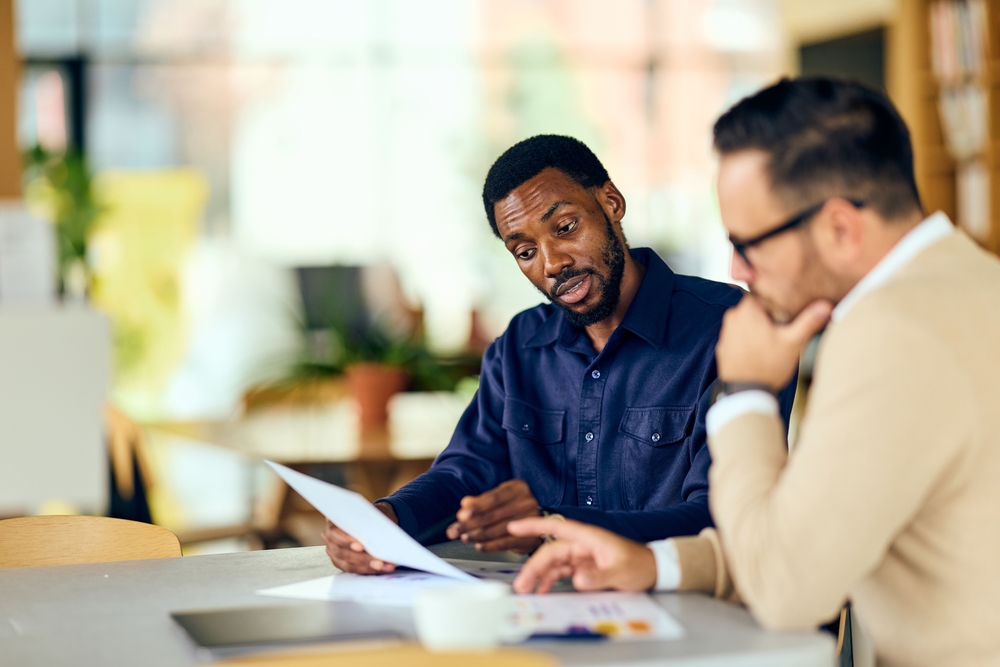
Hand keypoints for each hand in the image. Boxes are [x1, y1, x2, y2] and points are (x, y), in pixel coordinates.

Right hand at [321, 502, 397, 573]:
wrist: (374, 522)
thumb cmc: (370, 516)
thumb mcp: (370, 512)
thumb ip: (368, 520)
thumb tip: (378, 530)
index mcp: (332, 523)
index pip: (334, 533)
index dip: (346, 541)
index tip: (360, 546)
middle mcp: (331, 540)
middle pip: (342, 553)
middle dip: (362, 558)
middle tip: (378, 561)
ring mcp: (335, 554)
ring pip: (349, 564)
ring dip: (368, 566)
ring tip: (382, 566)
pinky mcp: (344, 564)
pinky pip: (355, 570)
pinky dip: (370, 570)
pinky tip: (383, 568)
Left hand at [445, 480, 540, 552]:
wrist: (540, 521)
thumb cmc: (514, 507)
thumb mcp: (499, 498)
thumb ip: (481, 501)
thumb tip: (465, 503)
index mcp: (517, 488)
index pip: (494, 497)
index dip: (476, 507)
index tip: (461, 515)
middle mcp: (526, 502)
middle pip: (493, 515)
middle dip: (470, 524)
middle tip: (455, 530)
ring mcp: (530, 520)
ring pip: (498, 530)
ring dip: (477, 535)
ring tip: (464, 538)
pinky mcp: (529, 538)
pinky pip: (505, 543)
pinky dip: (490, 546)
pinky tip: (478, 546)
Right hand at [507, 517, 656, 593]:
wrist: (654, 571)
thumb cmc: (640, 565)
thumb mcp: (620, 572)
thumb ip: (598, 576)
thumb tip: (576, 579)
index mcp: (588, 538)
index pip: (555, 527)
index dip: (532, 525)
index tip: (513, 527)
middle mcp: (581, 545)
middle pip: (550, 552)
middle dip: (533, 566)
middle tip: (521, 584)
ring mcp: (581, 556)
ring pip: (553, 562)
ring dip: (539, 575)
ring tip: (527, 590)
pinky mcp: (584, 567)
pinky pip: (561, 571)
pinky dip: (550, 580)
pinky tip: (543, 590)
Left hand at [716, 295, 831, 390]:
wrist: (747, 393)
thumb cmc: (769, 366)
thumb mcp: (793, 342)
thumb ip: (809, 321)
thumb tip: (826, 305)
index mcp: (747, 310)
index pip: (763, 294)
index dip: (776, 303)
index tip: (786, 315)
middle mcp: (732, 318)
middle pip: (755, 309)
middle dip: (768, 317)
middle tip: (782, 331)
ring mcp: (725, 333)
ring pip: (746, 323)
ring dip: (758, 329)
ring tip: (772, 344)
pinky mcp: (723, 347)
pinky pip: (738, 338)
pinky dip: (748, 342)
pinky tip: (760, 353)